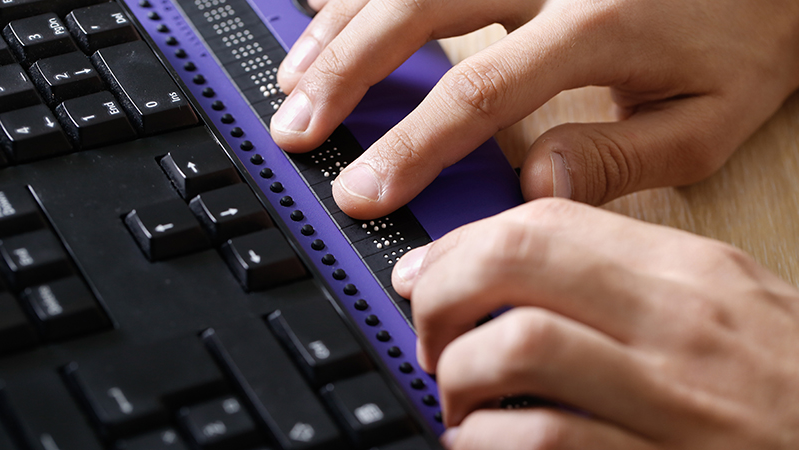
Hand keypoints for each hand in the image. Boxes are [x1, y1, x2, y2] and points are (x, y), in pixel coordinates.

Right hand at [269, 0, 798, 218]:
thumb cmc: (741, 39)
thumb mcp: (707, 120)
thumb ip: (620, 157)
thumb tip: (535, 187)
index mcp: (597, 24)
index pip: (479, 90)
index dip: (410, 145)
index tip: (363, 191)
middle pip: (419, 10)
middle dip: (346, 75)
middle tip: (296, 128)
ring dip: (341, 25)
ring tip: (294, 79)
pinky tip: (326, 10)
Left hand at [391, 199, 798, 448]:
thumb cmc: (783, 383)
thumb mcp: (720, 305)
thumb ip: (622, 281)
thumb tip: (514, 272)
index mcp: (686, 273)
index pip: (543, 220)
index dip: (460, 244)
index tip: (426, 272)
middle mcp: (675, 324)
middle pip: (514, 262)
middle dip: (440, 293)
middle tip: (429, 330)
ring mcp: (670, 401)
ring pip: (516, 345)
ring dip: (458, 371)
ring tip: (456, 392)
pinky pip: (542, 439)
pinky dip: (486, 440)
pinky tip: (483, 441)